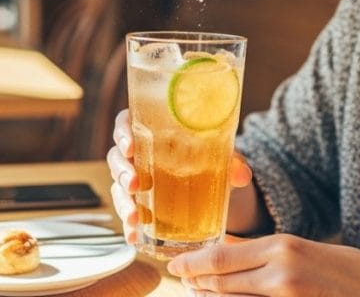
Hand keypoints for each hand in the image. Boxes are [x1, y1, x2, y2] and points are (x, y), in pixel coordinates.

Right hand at [106, 109, 253, 244]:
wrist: (216, 185)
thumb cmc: (210, 158)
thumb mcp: (222, 156)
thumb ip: (232, 162)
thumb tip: (241, 174)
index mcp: (152, 130)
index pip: (127, 122)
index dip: (122, 132)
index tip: (130, 146)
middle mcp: (139, 153)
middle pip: (118, 156)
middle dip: (122, 171)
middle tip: (135, 184)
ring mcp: (136, 178)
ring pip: (118, 185)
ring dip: (122, 201)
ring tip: (134, 217)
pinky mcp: (140, 202)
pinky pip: (127, 210)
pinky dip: (128, 225)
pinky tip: (132, 236)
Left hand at [167, 234, 359, 296]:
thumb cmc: (350, 270)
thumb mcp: (305, 249)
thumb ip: (264, 251)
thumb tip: (227, 246)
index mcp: (282, 246)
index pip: (221, 256)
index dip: (192, 262)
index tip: (176, 264)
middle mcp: (280, 271)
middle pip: (220, 278)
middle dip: (195, 280)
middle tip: (180, 278)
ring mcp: (286, 296)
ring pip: (232, 296)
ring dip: (211, 294)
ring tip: (196, 290)